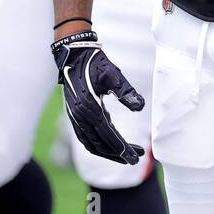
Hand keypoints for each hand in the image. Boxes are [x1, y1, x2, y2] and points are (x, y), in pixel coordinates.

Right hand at [51, 30, 145, 164]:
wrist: (74, 55)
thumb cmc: (95, 63)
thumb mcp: (112, 73)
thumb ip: (126, 91)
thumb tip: (140, 108)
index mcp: (89, 107)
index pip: (108, 135)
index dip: (122, 148)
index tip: (136, 156)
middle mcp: (79, 116)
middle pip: (100, 145)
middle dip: (118, 155)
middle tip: (136, 159)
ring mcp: (75, 118)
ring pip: (92, 144)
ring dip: (109, 153)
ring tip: (126, 155)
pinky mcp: (74, 117)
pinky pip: (86, 139)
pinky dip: (98, 146)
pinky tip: (112, 144)